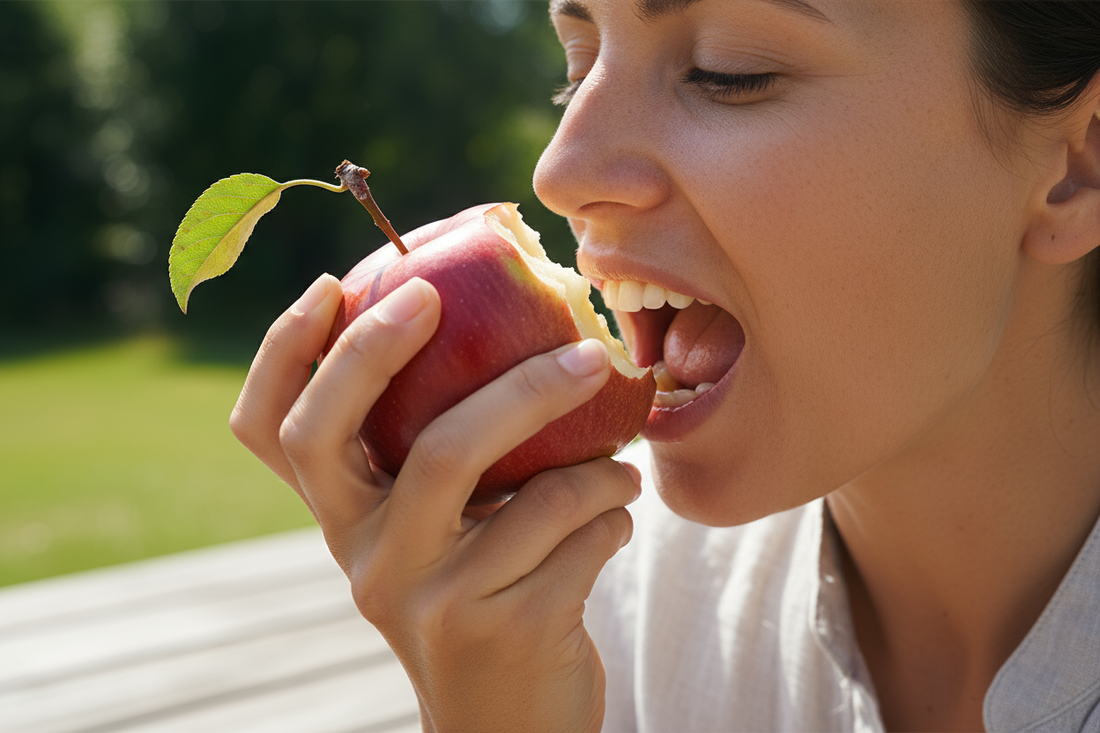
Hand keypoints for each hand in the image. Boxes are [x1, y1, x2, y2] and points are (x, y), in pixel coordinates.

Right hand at [230, 272, 640, 732]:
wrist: (505, 727)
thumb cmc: (476, 599)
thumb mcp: (432, 535)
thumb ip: (436, 457)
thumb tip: (501, 330)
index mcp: (344, 522)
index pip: (273, 433)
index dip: (288, 353)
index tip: (335, 283)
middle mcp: (371, 560)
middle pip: (400, 437)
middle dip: (434, 356)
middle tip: (473, 302)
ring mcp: (435, 600)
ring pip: (528, 487)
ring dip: (593, 459)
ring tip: (619, 453)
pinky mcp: (507, 630)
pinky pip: (583, 534)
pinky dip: (615, 510)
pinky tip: (617, 516)